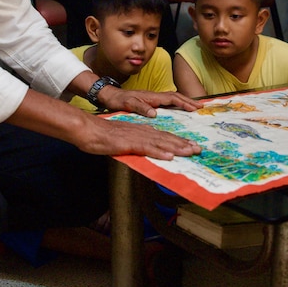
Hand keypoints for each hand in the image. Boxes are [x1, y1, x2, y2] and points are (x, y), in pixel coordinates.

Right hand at [80, 116, 201, 159]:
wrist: (88, 130)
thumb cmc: (102, 136)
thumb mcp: (123, 139)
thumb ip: (136, 143)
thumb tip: (146, 149)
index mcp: (141, 130)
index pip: (164, 136)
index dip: (179, 141)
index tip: (191, 146)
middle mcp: (142, 131)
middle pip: (167, 138)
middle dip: (184, 144)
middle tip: (199, 150)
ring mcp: (136, 137)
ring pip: (161, 142)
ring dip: (177, 147)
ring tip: (190, 152)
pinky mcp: (129, 143)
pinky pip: (147, 148)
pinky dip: (159, 152)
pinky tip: (169, 156)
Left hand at [97, 85, 201, 117]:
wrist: (109, 95)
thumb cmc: (118, 100)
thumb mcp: (127, 104)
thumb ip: (140, 107)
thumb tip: (154, 113)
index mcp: (151, 96)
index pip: (171, 98)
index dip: (183, 103)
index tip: (194, 108)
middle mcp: (154, 96)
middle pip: (175, 96)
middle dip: (188, 100)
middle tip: (201, 106)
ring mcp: (153, 98)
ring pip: (172, 98)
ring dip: (184, 101)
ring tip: (195, 107)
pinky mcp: (150, 101)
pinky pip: (167, 101)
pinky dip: (176, 104)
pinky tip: (179, 109)